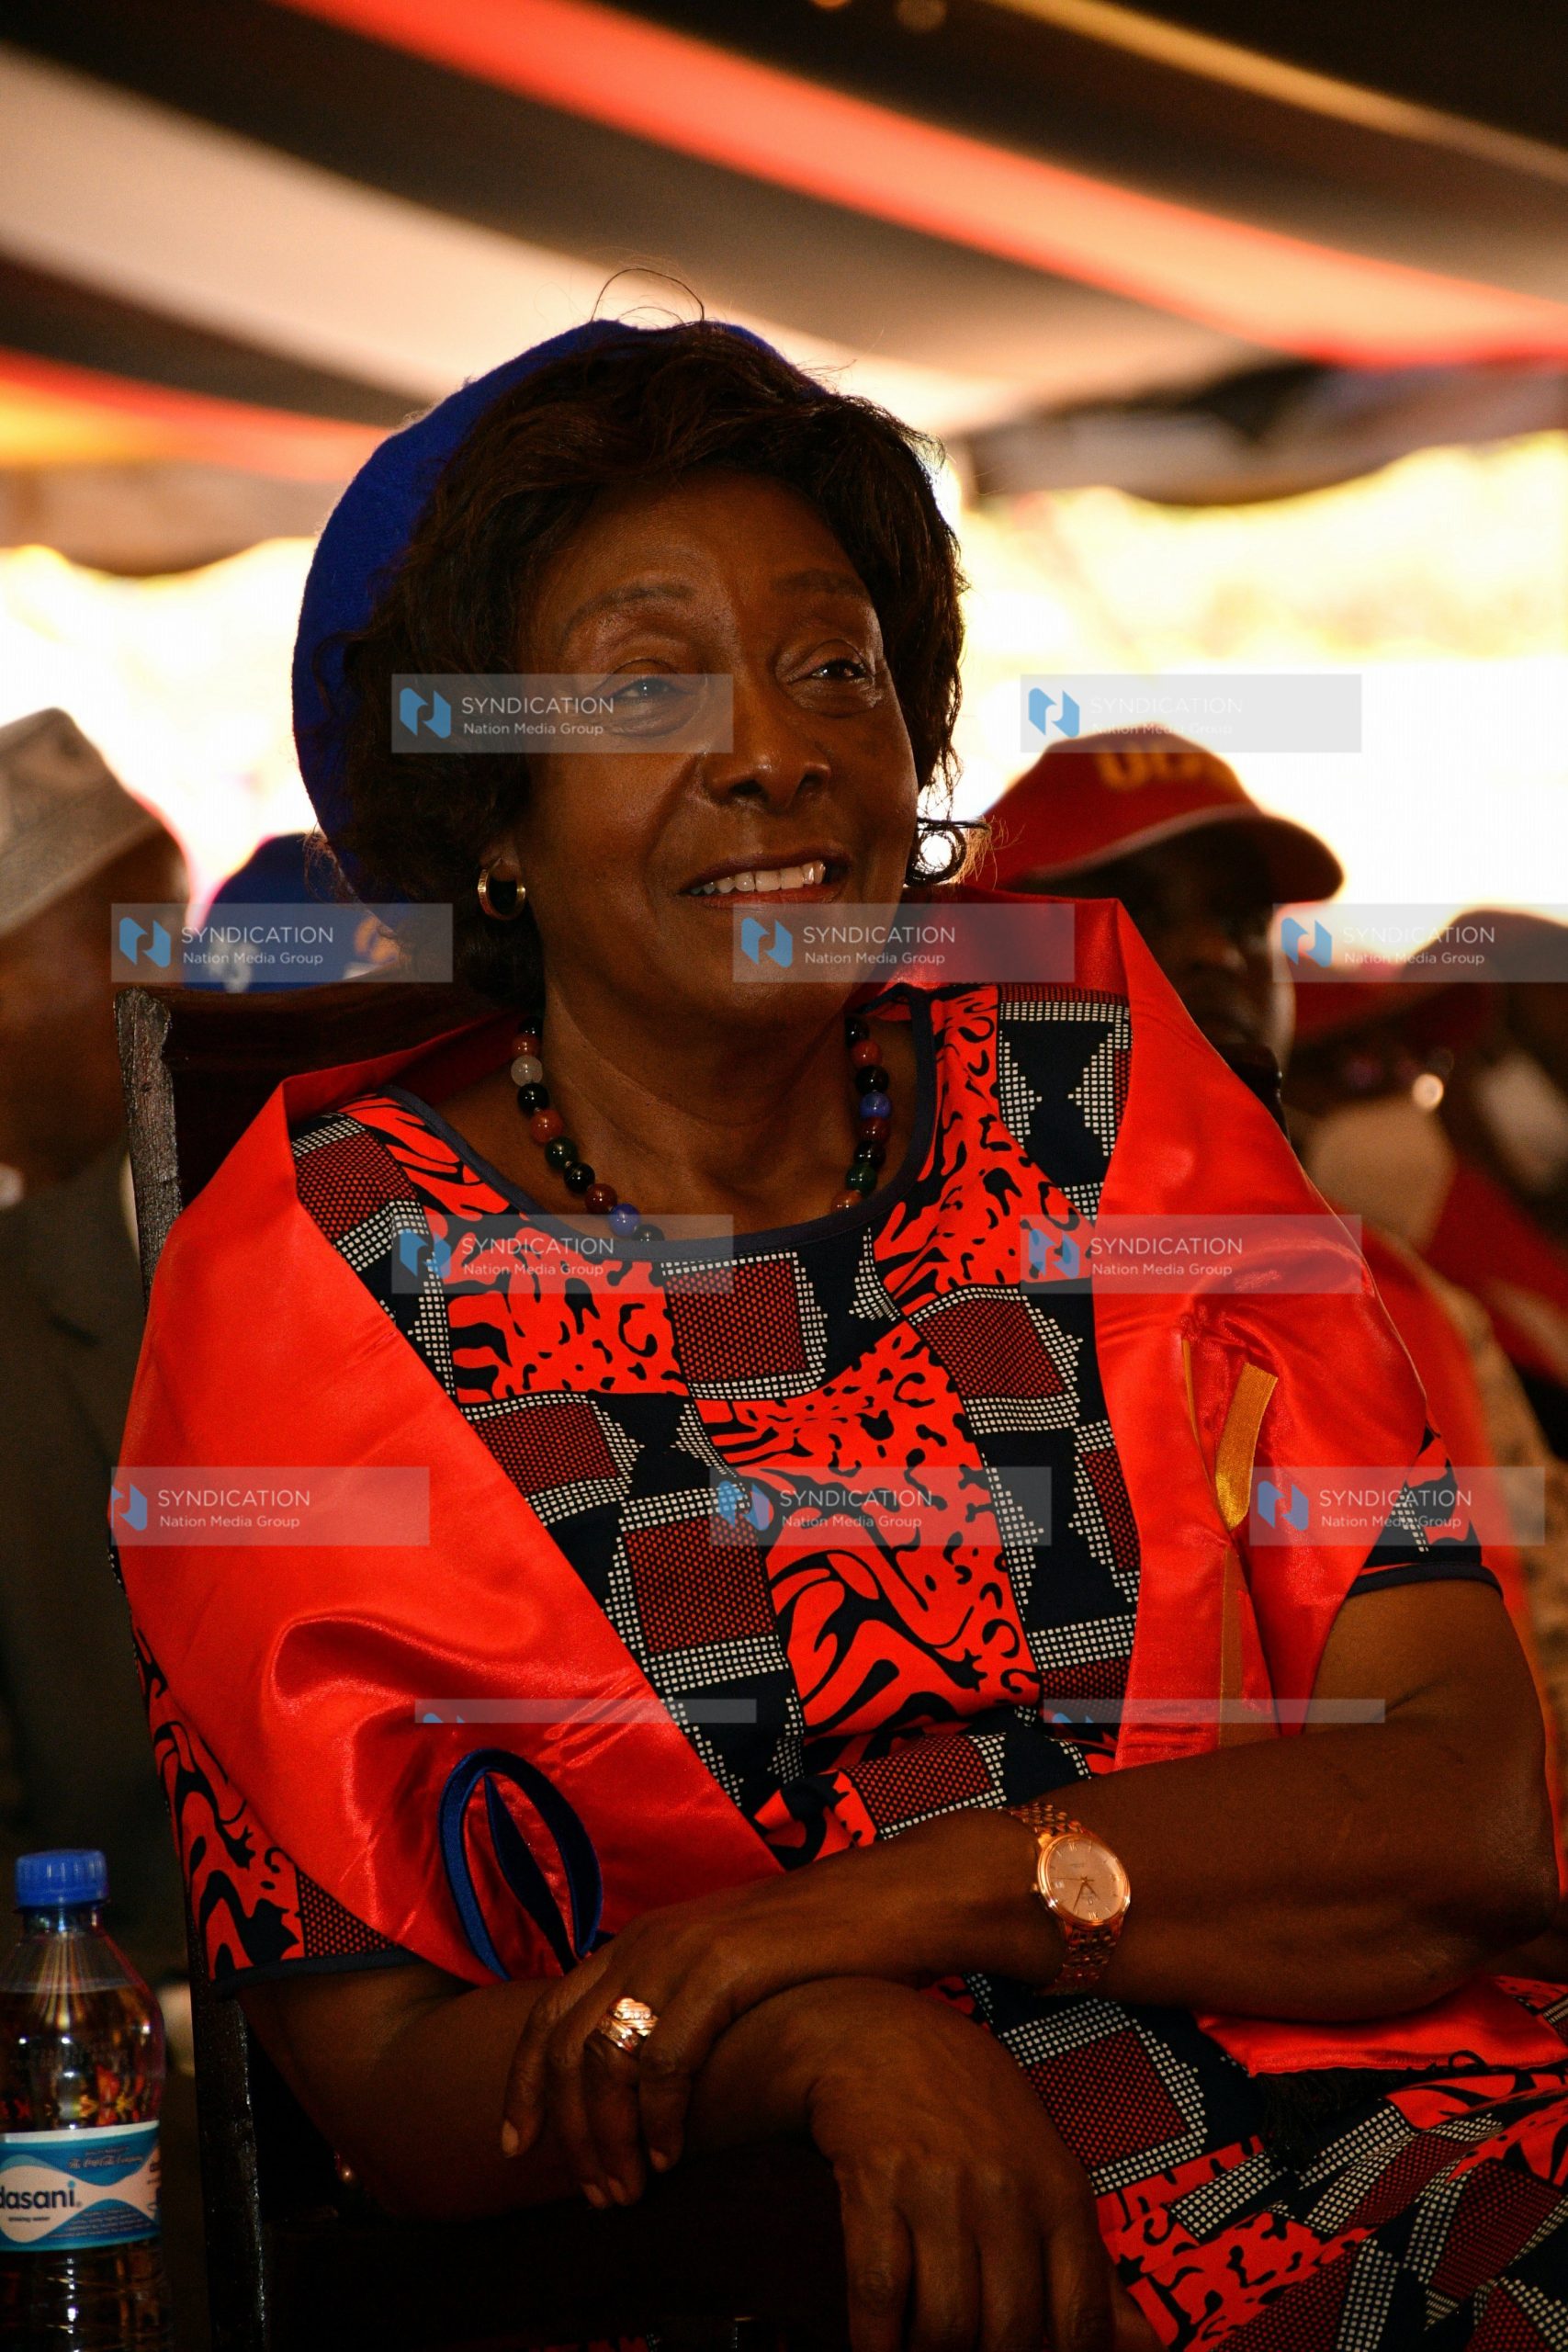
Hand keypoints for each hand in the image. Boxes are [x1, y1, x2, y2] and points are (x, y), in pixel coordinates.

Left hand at [500, 1810, 1046, 2202]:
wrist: (902, 1899)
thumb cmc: (829, 1951)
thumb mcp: (736, 1977)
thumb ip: (685, 2014)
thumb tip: (646, 2091)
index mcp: (646, 1938)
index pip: (550, 2013)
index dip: (523, 2084)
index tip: (516, 2146)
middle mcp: (651, 1937)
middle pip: (562, 2042)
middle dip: (566, 2128)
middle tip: (589, 2192)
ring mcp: (685, 1947)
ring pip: (606, 2057)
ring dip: (608, 2136)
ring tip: (626, 2191)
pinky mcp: (727, 1966)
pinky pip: (666, 2057)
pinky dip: (659, 2117)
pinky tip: (671, 2157)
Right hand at [789, 1980, 1156, 2351]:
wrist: (881, 2035)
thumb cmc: (973, 2108)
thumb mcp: (1046, 2168)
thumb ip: (1090, 2263)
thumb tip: (1145, 2345)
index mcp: (1060, 2191)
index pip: (1081, 2318)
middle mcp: (1006, 2191)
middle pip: (1012, 2333)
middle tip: (973, 2351)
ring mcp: (939, 2188)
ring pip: (945, 2325)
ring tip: (925, 2342)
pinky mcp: (876, 2184)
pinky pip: (878, 2295)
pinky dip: (876, 2337)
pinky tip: (879, 2339)